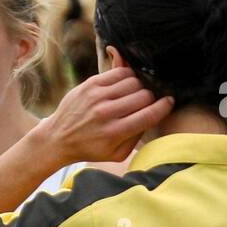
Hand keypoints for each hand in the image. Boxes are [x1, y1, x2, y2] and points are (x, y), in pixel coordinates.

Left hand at [39, 68, 172, 163]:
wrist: (57, 138)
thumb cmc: (91, 148)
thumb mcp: (116, 154)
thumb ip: (137, 137)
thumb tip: (153, 115)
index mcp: (114, 132)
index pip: (149, 114)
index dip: (164, 106)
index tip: (168, 102)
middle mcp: (106, 113)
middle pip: (144, 95)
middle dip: (150, 99)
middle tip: (146, 103)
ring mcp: (97, 97)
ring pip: (133, 81)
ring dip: (138, 88)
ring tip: (133, 95)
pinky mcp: (89, 85)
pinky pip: (119, 72)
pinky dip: (127, 77)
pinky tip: (125, 86)